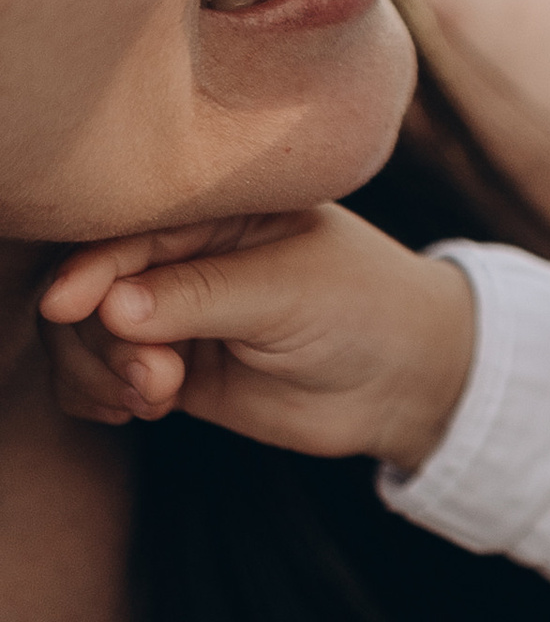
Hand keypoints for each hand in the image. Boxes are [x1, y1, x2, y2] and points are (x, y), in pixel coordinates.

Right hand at [41, 204, 474, 469]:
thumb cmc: (364, 308)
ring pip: (85, 336)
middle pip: (89, 287)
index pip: (125, 231)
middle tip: (149, 375)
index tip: (68, 310)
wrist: (408, 379)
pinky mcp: (172, 369)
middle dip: (99, 336)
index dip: (87, 270)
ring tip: (151, 397)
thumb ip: (199, 298)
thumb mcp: (287, 292)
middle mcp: (183, 258)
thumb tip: (107, 308)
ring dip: (98, 370)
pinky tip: (133, 411)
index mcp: (212, 210)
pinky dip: (95, 395)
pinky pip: (100, 378)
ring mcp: (173, 314)